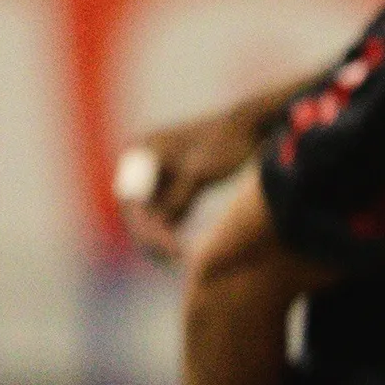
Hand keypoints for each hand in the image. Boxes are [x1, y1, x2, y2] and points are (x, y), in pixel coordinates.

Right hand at [112, 107, 266, 260]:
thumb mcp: (200, 173)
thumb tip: (157, 226)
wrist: (254, 126)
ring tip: (177, 258)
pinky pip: (168, 209)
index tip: (164, 248)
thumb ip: (177, 199)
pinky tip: (182, 250)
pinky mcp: (175, 180)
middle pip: (137, 206)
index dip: (143, 227)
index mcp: (141, 150)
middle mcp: (142, 159)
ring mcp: (157, 171)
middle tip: (171, 258)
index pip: (131, 198)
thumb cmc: (227, 144)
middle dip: (151, 234)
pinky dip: (172, 227)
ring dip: (160, 234)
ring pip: (152, 211)